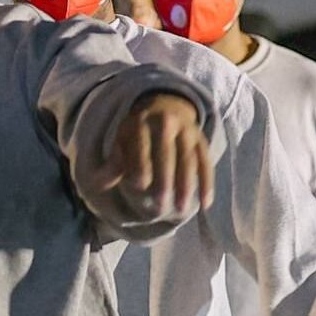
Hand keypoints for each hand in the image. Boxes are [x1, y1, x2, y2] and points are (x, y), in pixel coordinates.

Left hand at [92, 93, 213, 214]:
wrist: (165, 107)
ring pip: (189, 159)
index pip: (141, 145)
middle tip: (160, 206)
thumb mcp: (121, 140)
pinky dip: (207, 184)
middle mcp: (166, 122)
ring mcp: (187, 130)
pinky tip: (205, 204)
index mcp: (140, 122)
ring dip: (186, 185)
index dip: (141, 165)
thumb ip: (112, 164)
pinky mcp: (201, 140)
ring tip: (181, 208)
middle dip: (164, 180)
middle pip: (167, 153)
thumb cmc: (137, 134)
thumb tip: (107, 180)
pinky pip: (206, 163)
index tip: (139, 186)